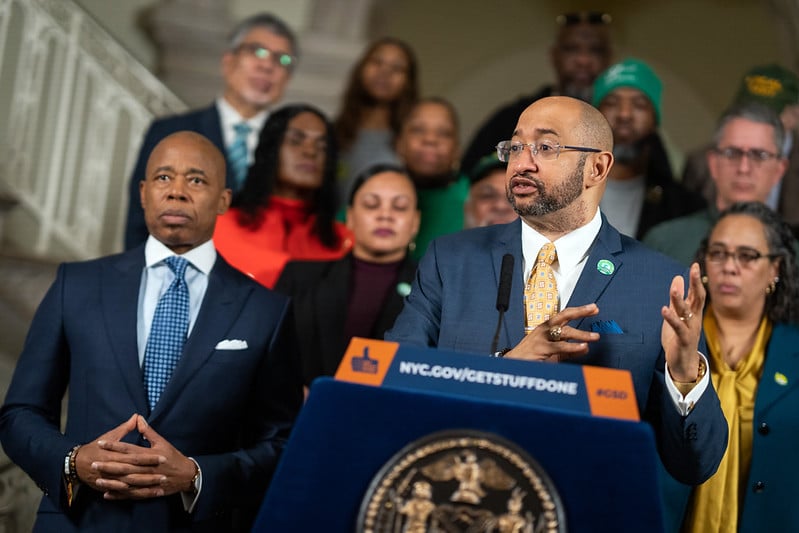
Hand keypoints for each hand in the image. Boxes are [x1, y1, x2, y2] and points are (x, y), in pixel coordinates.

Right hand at [74, 414, 162, 494]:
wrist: (76, 463)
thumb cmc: (95, 448)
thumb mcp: (110, 436)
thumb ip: (125, 428)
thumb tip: (137, 416)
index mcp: (114, 454)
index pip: (134, 456)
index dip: (149, 457)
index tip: (163, 457)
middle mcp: (112, 468)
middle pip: (134, 472)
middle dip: (150, 475)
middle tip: (166, 475)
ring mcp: (110, 480)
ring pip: (131, 485)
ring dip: (146, 486)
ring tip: (161, 486)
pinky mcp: (109, 488)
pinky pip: (125, 494)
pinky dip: (136, 494)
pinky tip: (149, 494)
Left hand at [95, 416, 196, 499]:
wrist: (186, 475)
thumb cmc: (173, 457)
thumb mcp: (162, 442)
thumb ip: (149, 431)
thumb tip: (138, 418)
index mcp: (150, 455)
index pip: (129, 449)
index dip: (115, 446)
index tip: (102, 443)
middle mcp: (147, 468)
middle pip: (125, 466)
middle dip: (109, 464)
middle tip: (93, 462)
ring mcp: (147, 481)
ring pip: (126, 482)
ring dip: (112, 481)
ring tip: (97, 478)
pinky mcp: (147, 491)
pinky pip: (131, 494)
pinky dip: (119, 495)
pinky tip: (107, 494)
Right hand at [504, 304, 599, 361]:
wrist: (513, 364)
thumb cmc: (531, 358)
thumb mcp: (553, 353)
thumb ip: (569, 351)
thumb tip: (585, 348)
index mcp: (546, 328)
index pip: (564, 315)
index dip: (579, 311)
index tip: (592, 308)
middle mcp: (544, 329)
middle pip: (564, 316)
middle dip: (580, 311)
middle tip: (594, 309)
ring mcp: (542, 338)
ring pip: (564, 332)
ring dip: (581, 334)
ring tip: (594, 337)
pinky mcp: (541, 348)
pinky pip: (560, 346)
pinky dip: (572, 347)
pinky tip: (583, 347)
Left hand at [661, 263, 705, 380]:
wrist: (683, 363)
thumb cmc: (679, 337)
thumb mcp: (677, 314)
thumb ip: (677, 298)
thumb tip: (678, 278)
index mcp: (694, 312)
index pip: (697, 293)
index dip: (696, 279)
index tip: (695, 264)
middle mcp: (695, 319)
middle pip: (698, 298)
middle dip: (696, 283)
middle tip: (694, 269)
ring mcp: (690, 329)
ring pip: (686, 312)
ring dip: (680, 300)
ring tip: (674, 289)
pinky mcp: (683, 339)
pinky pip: (678, 327)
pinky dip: (671, 318)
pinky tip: (664, 309)